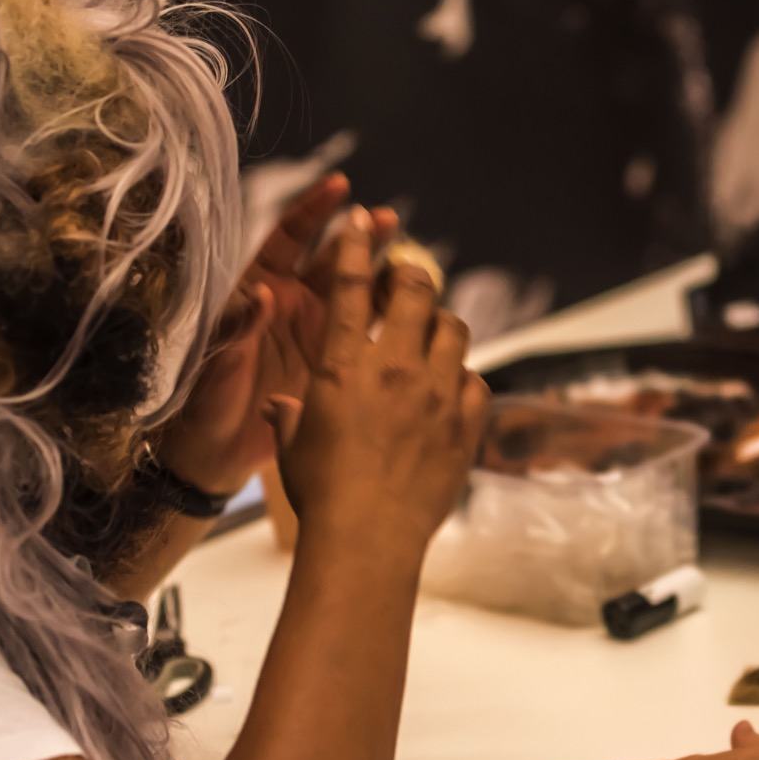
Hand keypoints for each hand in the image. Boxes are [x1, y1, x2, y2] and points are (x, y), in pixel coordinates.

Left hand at [156, 173, 397, 496]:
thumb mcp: (215, 363)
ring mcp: (316, 336)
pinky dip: (389, 323)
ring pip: (356, 295)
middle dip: (362, 238)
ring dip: (383, 277)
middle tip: (390, 221)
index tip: (341, 188)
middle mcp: (292, 306)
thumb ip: (236, 326)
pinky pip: (366, 336)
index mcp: (259, 293)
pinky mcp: (333, 368)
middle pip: (333, 261)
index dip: (313, 211)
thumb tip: (261, 290)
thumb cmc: (203, 404)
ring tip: (413, 263)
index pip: (289, 240)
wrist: (214, 455)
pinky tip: (416, 315)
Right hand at [266, 212, 487, 551]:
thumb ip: (292, 414)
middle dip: (411, 273)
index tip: (361, 220)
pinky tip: (453, 389)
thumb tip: (282, 405)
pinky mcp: (466, 424)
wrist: (367, 539)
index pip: (351, 284)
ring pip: (453, 328)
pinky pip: (476, 380)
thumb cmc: (321, 494)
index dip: (356, 244)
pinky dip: (464, 378)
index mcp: (342, 364)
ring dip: (441, 323)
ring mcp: (436, 393)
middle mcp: (393, 368)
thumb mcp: (294, 445)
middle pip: (415, 289)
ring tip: (431, 334)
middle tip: (407, 276)